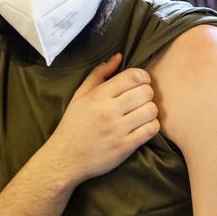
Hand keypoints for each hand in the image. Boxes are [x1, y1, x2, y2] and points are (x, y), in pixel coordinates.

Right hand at [43, 53, 159, 184]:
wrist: (65, 158)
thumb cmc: (73, 125)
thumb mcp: (80, 96)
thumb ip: (99, 74)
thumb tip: (119, 57)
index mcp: (98, 95)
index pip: (133, 76)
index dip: (143, 77)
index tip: (140, 83)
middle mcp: (108, 111)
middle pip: (146, 92)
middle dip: (148, 94)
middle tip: (141, 100)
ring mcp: (117, 130)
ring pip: (151, 111)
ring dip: (150, 111)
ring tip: (142, 114)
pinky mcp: (125, 147)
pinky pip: (151, 130)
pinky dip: (151, 127)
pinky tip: (143, 127)